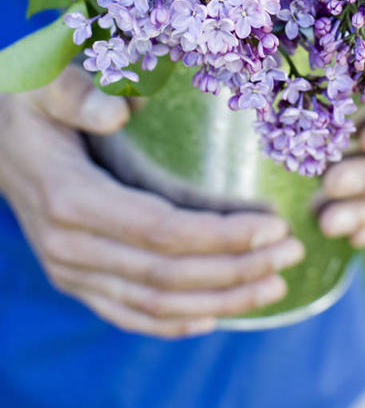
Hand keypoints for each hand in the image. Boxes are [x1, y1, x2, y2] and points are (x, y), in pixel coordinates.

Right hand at [0, 66, 303, 337]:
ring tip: (273, 286)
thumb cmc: (30, 108)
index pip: (160, 230)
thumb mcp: (46, 85)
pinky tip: (216, 315)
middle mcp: (70, 247)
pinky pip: (128, 314)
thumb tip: (121, 110)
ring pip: (154, 304)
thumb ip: (79, 93)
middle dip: (236, 269)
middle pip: (167, 274)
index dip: (220, 235)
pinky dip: (174, 322)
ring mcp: (71, 271)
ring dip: (220, 300)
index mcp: (72, 198)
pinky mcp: (76, 280)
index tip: (273, 225)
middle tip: (290, 254)